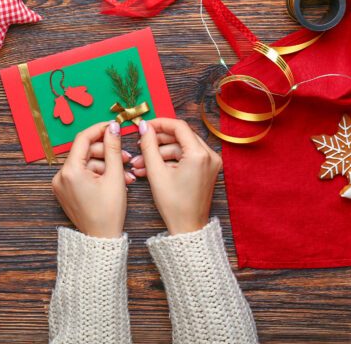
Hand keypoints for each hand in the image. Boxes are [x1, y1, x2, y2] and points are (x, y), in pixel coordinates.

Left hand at [52, 121, 134, 237]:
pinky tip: (115, 180)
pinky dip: (98, 174)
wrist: (101, 240)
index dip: (100, 129)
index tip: (114, 125)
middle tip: (126, 157)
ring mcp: (61, 185)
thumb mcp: (114, 176)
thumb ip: (113, 148)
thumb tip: (113, 127)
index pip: (83, 138)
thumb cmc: (108, 213)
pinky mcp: (65, 191)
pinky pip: (82, 174)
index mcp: (70, 171)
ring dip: (106, 165)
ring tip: (126, 174)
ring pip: (86, 163)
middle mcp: (60, 176)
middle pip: (85, 152)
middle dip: (107, 152)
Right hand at [131, 118, 221, 234]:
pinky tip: (151, 168)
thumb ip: (149, 146)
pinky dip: (170, 161)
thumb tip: (144, 127)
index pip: (179, 126)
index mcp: (199, 155)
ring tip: (140, 163)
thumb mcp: (156, 173)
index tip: (144, 126)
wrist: (187, 228)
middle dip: (158, 141)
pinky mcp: (207, 170)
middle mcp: (210, 156)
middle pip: (180, 137)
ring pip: (181, 148)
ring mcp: (210, 163)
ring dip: (160, 153)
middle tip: (140, 145)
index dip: (159, 124)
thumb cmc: (174, 205)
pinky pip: (186, 158)